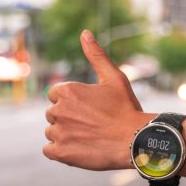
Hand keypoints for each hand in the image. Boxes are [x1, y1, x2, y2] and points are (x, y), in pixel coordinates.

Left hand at [43, 30, 152, 169]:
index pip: (55, 95)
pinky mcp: (60, 153)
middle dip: (68, 118)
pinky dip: (61, 151)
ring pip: (51, 132)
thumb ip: (96, 56)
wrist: (136, 141)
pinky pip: (49, 150)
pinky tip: (79, 149)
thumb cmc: (126, 109)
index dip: (72, 102)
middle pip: (53, 114)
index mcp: (67, 90)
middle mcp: (58, 110)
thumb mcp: (114, 78)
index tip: (89, 109)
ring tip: (88, 137)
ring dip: (65, 135)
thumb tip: (84, 33)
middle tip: (92, 124)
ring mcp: (58, 132)